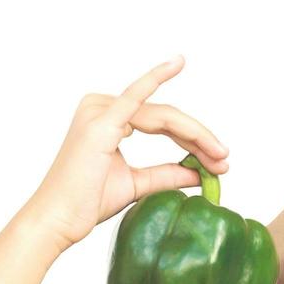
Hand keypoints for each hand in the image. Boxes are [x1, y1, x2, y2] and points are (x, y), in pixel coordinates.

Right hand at [20, 56, 230, 252]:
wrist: (58, 219)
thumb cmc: (86, 202)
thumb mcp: (136, 184)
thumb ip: (166, 173)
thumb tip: (200, 171)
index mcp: (108, 117)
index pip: (162, 123)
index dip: (194, 140)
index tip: (219, 162)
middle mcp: (101, 106)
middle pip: (165, 117)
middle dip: (199, 138)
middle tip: (224, 161)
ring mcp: (100, 110)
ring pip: (162, 116)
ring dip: (195, 134)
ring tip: (218, 156)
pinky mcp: (102, 121)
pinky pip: (135, 96)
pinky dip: (156, 77)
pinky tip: (177, 63)